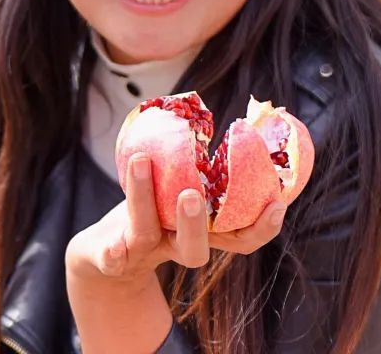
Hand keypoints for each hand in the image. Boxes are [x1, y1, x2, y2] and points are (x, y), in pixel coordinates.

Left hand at [66, 154, 286, 284]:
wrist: (104, 256)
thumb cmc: (151, 215)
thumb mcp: (177, 193)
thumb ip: (202, 170)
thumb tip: (234, 123)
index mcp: (200, 234)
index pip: (239, 239)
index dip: (261, 227)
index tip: (276, 203)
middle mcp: (174, 246)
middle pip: (195, 250)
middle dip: (195, 224)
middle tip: (193, 194)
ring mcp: (141, 251)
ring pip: (146, 231)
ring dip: (142, 198)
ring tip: (140, 161)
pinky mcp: (111, 257)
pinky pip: (111, 257)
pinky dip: (112, 252)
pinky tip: (111, 246)